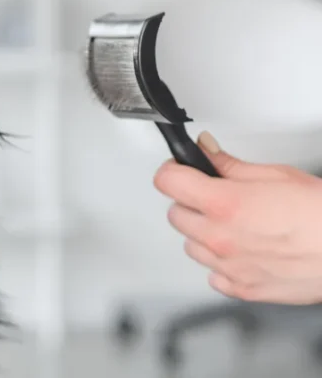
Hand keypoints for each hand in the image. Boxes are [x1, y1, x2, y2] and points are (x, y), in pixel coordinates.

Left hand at [154, 132, 321, 303]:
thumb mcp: (275, 175)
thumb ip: (230, 166)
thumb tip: (205, 152)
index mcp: (224, 204)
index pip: (167, 181)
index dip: (174, 170)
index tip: (183, 169)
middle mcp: (220, 237)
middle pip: (175, 214)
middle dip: (191, 202)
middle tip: (215, 197)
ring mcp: (229, 267)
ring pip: (191, 245)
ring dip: (205, 233)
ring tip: (236, 225)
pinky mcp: (243, 289)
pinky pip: (213, 275)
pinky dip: (222, 264)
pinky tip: (243, 251)